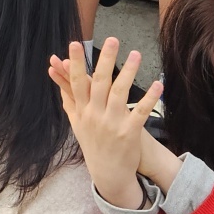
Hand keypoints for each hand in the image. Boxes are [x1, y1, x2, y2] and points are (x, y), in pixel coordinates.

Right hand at [48, 38, 166, 209]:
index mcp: (82, 110)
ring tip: (136, 53)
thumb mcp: (76, 123)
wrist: (108, 174)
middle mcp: (95, 115)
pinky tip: (157, 84)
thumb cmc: (92, 145)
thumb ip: (69, 100)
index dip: (74, 62)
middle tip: (112, 39)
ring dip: (128, 72)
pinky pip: (140, 111)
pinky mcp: (129, 133)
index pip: (76, 82)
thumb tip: (56, 80)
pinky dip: (149, 98)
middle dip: (105, 59)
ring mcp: (112, 123)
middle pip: (99, 82)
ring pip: (120, 93)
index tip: (75, 44)